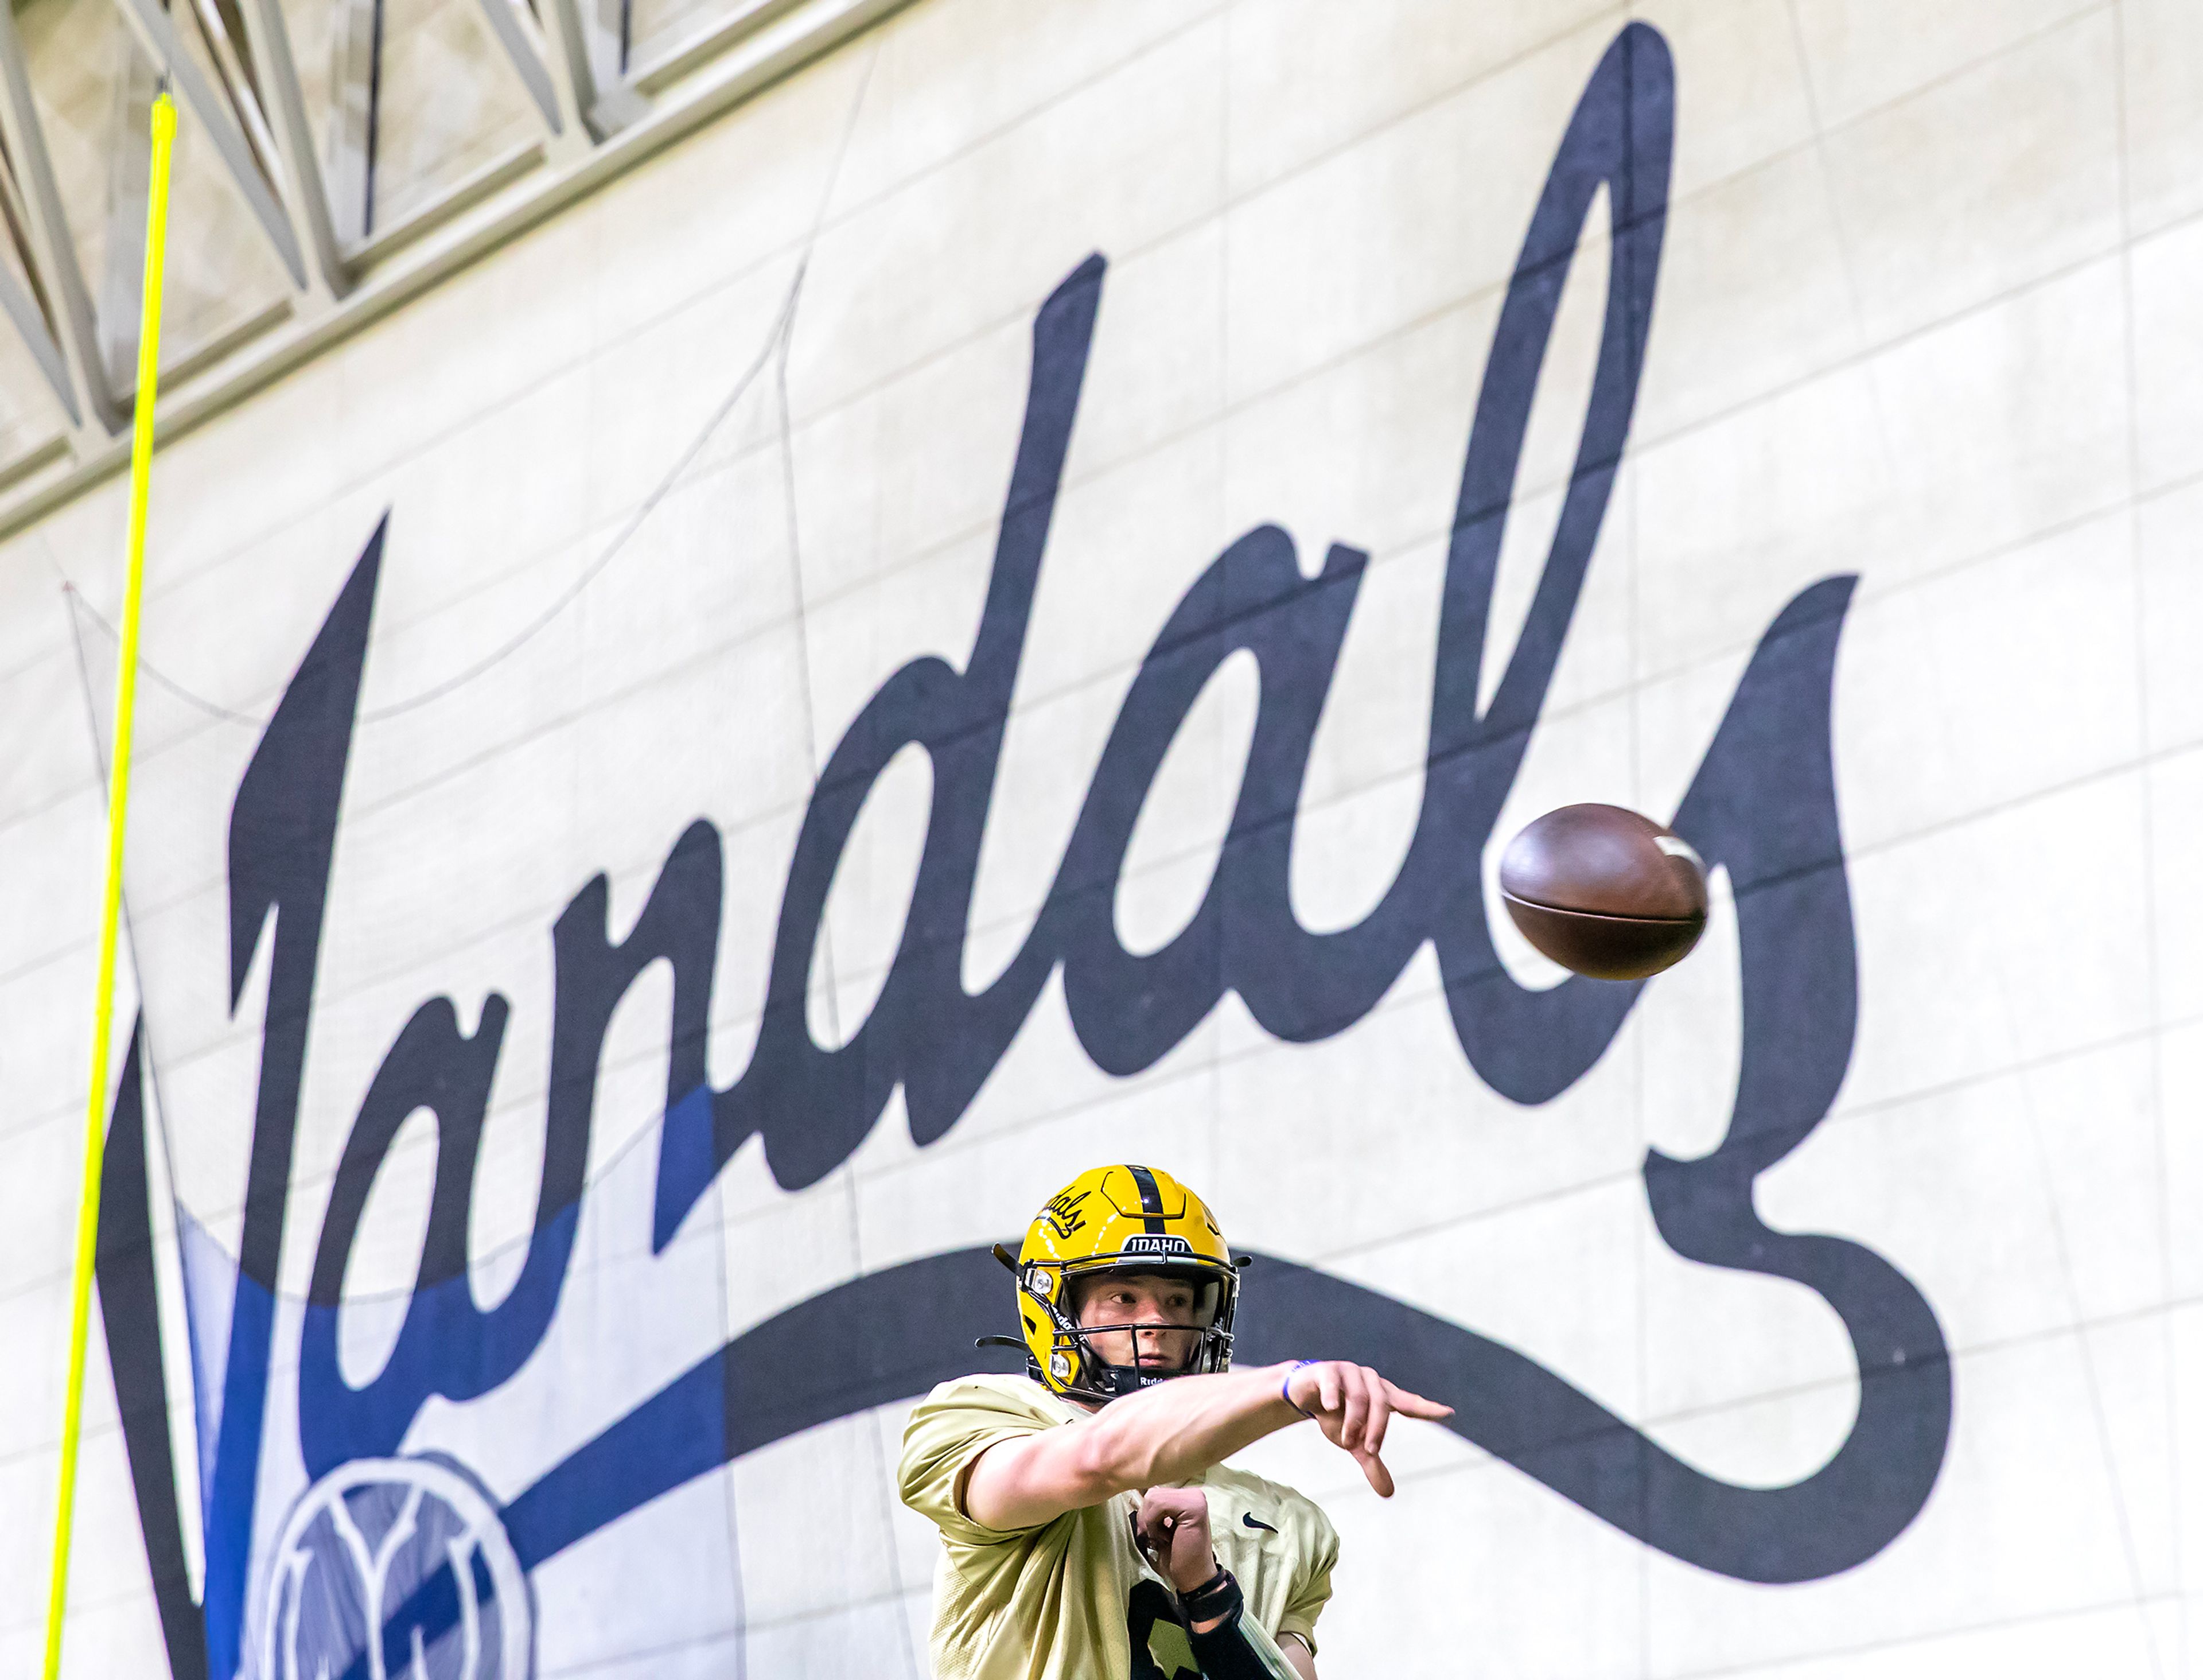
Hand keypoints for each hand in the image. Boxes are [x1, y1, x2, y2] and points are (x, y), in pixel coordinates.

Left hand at [1132, 1486, 1216, 1594]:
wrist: (1193, 1578)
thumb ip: (1154, 1507)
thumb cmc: (1176, 1557)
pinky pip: (1159, 1505)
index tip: (1153, 1534)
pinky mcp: (1194, 1508)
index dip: (1146, 1515)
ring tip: (1165, 1538)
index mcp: (1187, 1496)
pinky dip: (1155, 1524)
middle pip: (1151, 1493)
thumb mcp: (1161, 1526)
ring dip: (1151, 1523)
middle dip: (1147, 1519)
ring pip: (1153, 1497)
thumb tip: (1136, 1490)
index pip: (1153, 1492)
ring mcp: (1196, 1499)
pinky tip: (1167, 1538)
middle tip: (1158, 1538)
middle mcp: (1194, 1494)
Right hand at [1284, 1361, 1453, 1497]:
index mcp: (1383, 1395)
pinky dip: (1333, 1396)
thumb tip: (1389, 1494)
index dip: (1427, 1408)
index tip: (1448, 1413)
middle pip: (1382, 1404)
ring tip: (1347, 1440)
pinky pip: (1334, 1382)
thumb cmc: (1337, 1417)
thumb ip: (1372, 1463)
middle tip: (1370, 1451)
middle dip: (1377, 1430)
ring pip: (1360, 1397)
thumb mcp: (1355, 1442)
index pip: (1409, 1402)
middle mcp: (1370, 1381)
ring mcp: (1349, 1373)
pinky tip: (1331, 1407)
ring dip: (1354, 1422)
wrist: (1304, 1395)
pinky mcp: (1327, 1370)